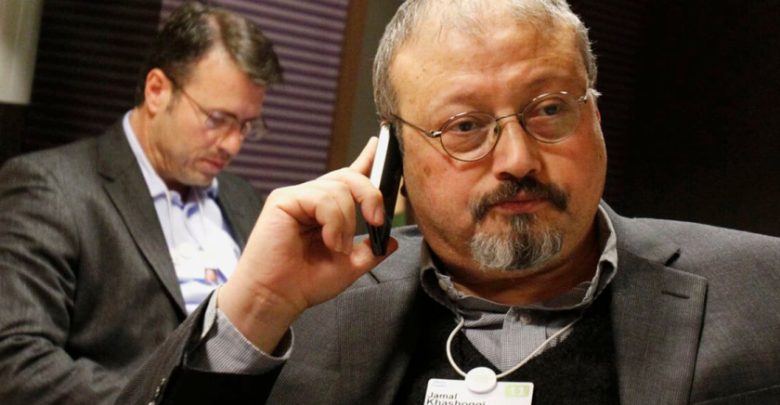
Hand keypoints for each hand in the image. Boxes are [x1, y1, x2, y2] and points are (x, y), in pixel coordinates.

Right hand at [218, 137, 396, 351]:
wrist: (276, 298)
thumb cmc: (304, 283)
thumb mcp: (349, 267)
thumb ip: (371, 251)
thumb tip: (391, 241)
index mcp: (328, 211)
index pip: (350, 177)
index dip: (367, 159)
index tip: (381, 144)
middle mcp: (313, 199)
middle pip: (350, 177)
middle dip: (370, 196)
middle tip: (376, 221)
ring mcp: (298, 196)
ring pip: (340, 189)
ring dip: (347, 222)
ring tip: (337, 247)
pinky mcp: (284, 199)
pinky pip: (322, 198)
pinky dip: (333, 222)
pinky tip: (328, 241)